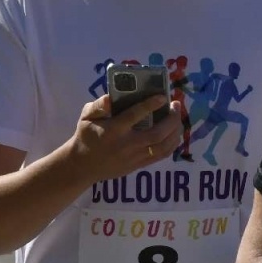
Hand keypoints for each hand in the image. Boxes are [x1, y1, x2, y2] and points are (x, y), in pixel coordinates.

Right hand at [67, 94, 183, 181]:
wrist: (83, 165)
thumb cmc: (86, 136)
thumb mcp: (85, 117)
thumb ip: (98, 105)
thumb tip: (111, 98)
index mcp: (113, 130)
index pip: (135, 115)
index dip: (151, 105)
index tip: (163, 97)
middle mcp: (127, 144)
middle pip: (156, 133)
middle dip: (171, 119)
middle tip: (176, 105)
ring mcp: (135, 156)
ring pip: (163, 146)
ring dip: (175, 131)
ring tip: (178, 118)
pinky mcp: (139, 165)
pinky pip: (161, 155)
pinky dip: (172, 144)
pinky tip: (175, 134)